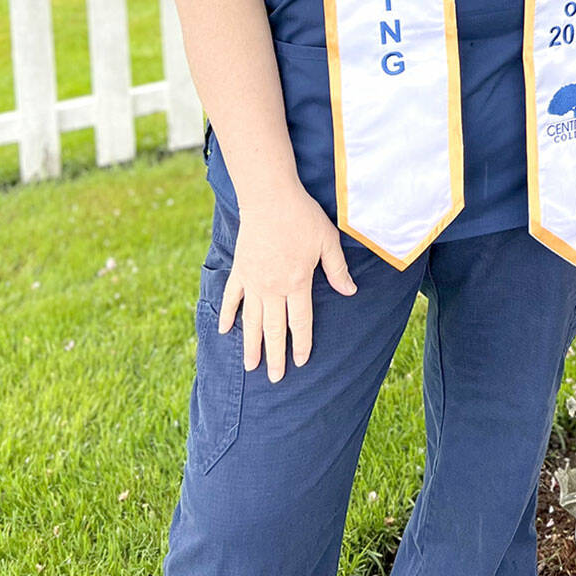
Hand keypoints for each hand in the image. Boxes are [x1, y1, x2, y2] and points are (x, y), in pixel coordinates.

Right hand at [218, 185, 357, 381]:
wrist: (270, 197)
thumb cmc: (302, 217)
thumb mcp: (327, 241)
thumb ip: (337, 269)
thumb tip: (350, 291)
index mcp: (297, 282)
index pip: (300, 322)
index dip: (301, 343)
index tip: (300, 361)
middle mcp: (274, 288)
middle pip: (274, 329)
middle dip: (276, 356)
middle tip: (275, 378)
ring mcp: (254, 281)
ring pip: (252, 320)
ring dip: (252, 345)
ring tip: (251, 366)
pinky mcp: (240, 270)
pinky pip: (232, 297)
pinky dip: (228, 315)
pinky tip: (225, 331)